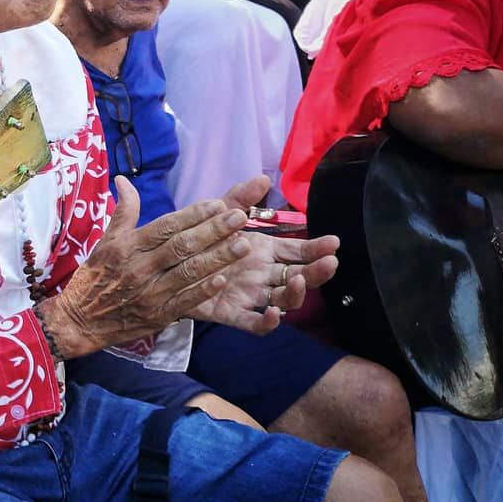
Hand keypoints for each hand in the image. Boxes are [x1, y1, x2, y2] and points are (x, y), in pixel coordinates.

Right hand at [39, 178, 254, 357]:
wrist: (79, 320)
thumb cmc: (95, 277)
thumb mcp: (105, 241)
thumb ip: (123, 211)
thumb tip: (124, 180)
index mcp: (127, 246)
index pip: (166, 226)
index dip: (194, 215)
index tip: (217, 205)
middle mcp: (140, 268)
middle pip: (182, 246)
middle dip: (214, 231)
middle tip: (239, 218)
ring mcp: (150, 294)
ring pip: (188, 272)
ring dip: (217, 258)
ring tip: (242, 245)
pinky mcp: (157, 316)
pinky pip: (185, 302)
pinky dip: (203, 290)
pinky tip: (223, 279)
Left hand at [186, 180, 337, 329]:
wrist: (169, 265)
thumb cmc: (200, 239)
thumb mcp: (219, 215)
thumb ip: (239, 199)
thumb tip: (261, 178)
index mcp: (264, 251)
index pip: (299, 251)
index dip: (317, 248)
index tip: (332, 243)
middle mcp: (262, 275)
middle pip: (299, 277)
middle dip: (318, 271)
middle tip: (329, 263)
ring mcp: (250, 295)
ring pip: (283, 300)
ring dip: (297, 293)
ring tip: (299, 280)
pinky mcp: (231, 313)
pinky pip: (254, 323)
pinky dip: (267, 323)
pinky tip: (273, 313)